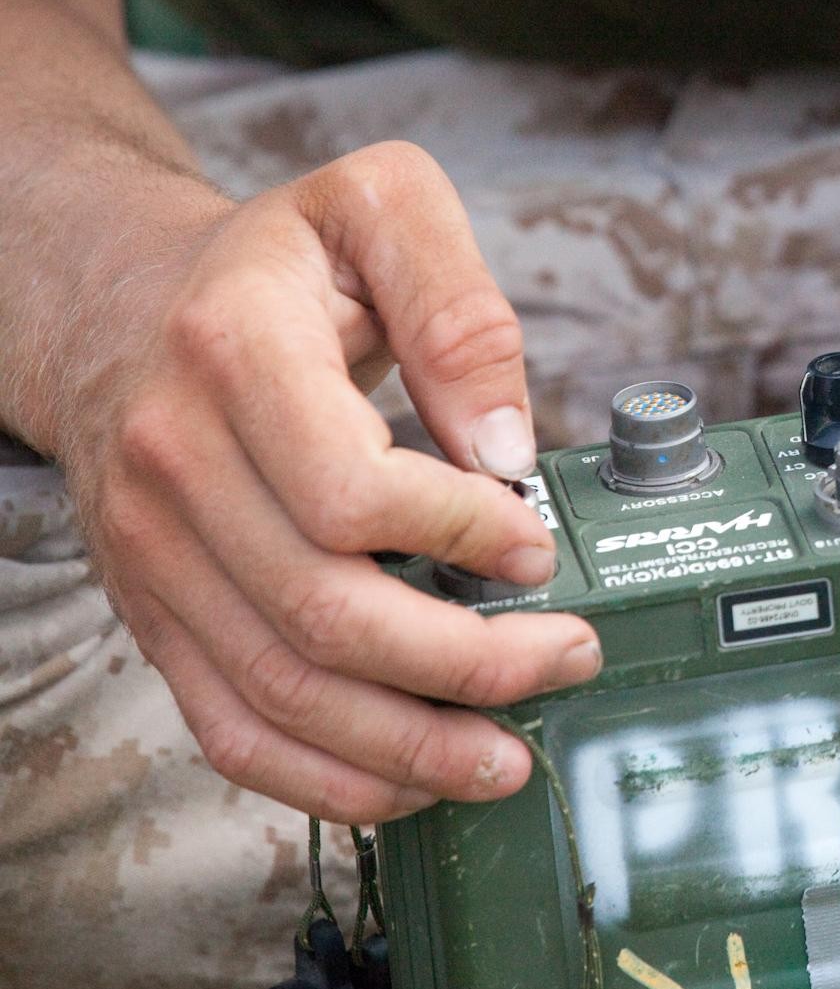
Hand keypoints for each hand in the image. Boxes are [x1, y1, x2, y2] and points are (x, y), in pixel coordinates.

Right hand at [56, 142, 599, 822]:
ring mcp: (155, 553)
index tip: (536, 545)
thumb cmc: (277, 262)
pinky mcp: (156, 613)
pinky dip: (327, 777)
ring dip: (410, 743)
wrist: (122, 306)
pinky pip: (231, 728)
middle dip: (467, 660)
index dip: (461, 536)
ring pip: (282, 691)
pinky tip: (414, 781)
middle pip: (325, 613)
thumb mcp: (378, 207)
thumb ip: (458, 306)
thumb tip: (507, 448)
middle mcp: (177, 464)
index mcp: (236, 353)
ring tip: (510, 754)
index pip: (351, 491)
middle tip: (568, 655)